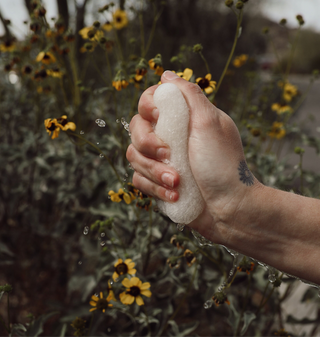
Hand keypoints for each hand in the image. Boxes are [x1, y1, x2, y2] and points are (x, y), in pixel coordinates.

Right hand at [127, 71, 260, 243]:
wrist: (229, 207)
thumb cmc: (223, 164)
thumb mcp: (210, 122)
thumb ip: (189, 95)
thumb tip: (167, 76)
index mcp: (182, 118)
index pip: (149, 101)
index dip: (147, 106)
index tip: (158, 116)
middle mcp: (169, 137)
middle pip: (135, 128)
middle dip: (148, 144)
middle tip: (168, 154)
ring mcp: (161, 160)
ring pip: (134, 156)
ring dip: (155, 171)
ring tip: (177, 182)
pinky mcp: (157, 182)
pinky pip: (138, 180)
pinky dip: (155, 189)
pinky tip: (175, 195)